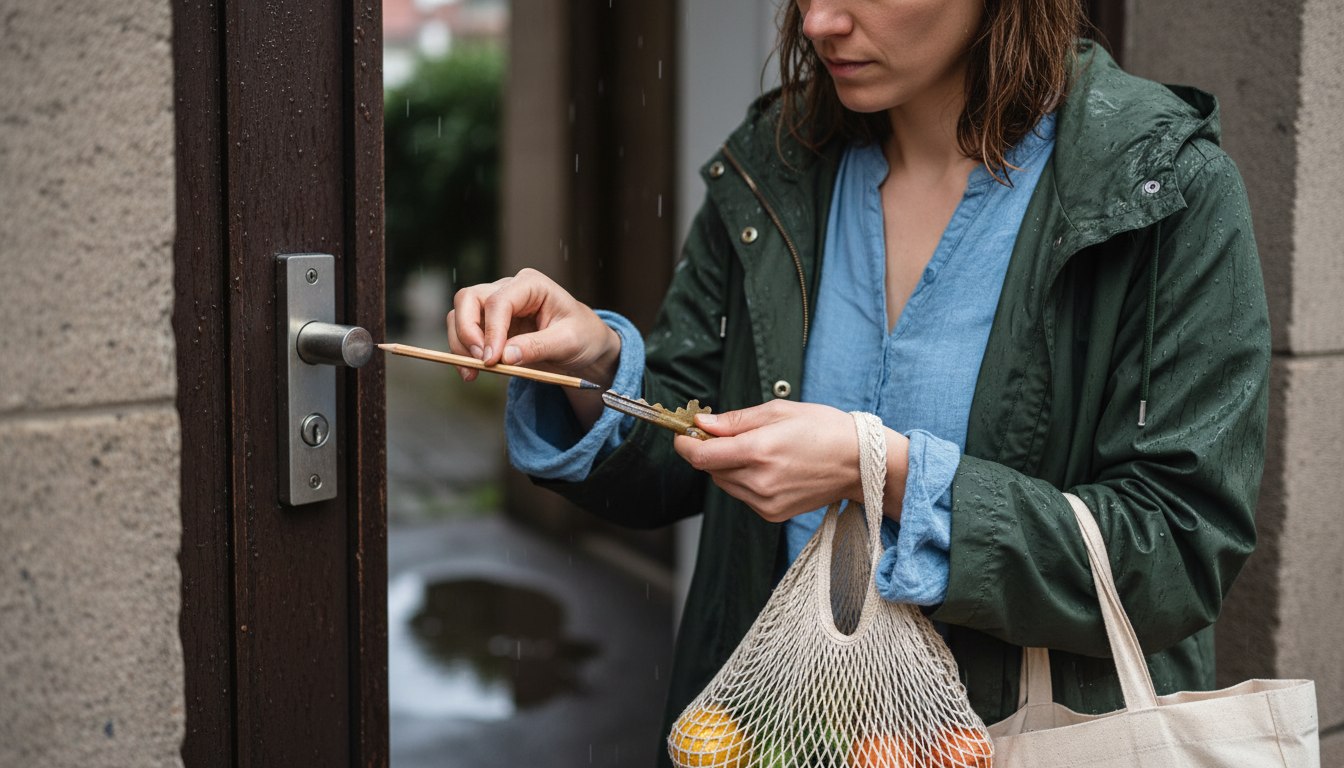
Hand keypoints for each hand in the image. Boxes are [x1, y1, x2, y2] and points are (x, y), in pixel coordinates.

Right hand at [447, 268, 619, 426]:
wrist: (584, 345)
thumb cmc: (582, 336)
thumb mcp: (569, 342)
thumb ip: (538, 347)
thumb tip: (505, 357)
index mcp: (531, 284)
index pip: (499, 301)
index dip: (491, 330)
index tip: (492, 360)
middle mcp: (508, 289)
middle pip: (468, 299)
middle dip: (466, 331)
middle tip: (480, 361)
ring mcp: (495, 305)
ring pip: (459, 315)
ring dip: (461, 344)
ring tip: (474, 372)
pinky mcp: (489, 325)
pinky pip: (464, 334)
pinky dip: (463, 353)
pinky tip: (472, 373)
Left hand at [673, 400, 909, 522]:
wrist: (859, 463)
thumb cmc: (824, 429)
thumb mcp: (779, 411)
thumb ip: (735, 420)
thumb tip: (702, 423)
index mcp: (759, 451)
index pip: (701, 455)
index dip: (685, 444)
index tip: (683, 434)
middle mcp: (759, 481)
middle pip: (710, 469)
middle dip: (710, 451)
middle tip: (726, 435)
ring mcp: (765, 502)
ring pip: (724, 484)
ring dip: (727, 467)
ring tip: (756, 450)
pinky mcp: (772, 514)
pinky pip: (742, 496)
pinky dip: (744, 481)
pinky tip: (768, 468)